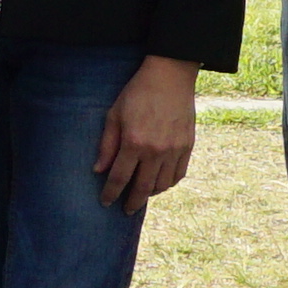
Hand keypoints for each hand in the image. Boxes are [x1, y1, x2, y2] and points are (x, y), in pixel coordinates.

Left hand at [91, 54, 203, 209]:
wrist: (170, 76)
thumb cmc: (137, 93)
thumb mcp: (114, 114)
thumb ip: (107, 145)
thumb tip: (99, 170)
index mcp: (133, 142)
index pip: (119, 178)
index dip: (111, 193)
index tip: (105, 202)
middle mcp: (155, 150)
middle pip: (142, 188)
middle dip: (132, 202)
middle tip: (125, 210)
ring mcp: (174, 150)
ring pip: (162, 185)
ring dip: (150, 194)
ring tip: (142, 195)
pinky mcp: (188, 146)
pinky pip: (179, 175)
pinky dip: (168, 184)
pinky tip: (160, 184)